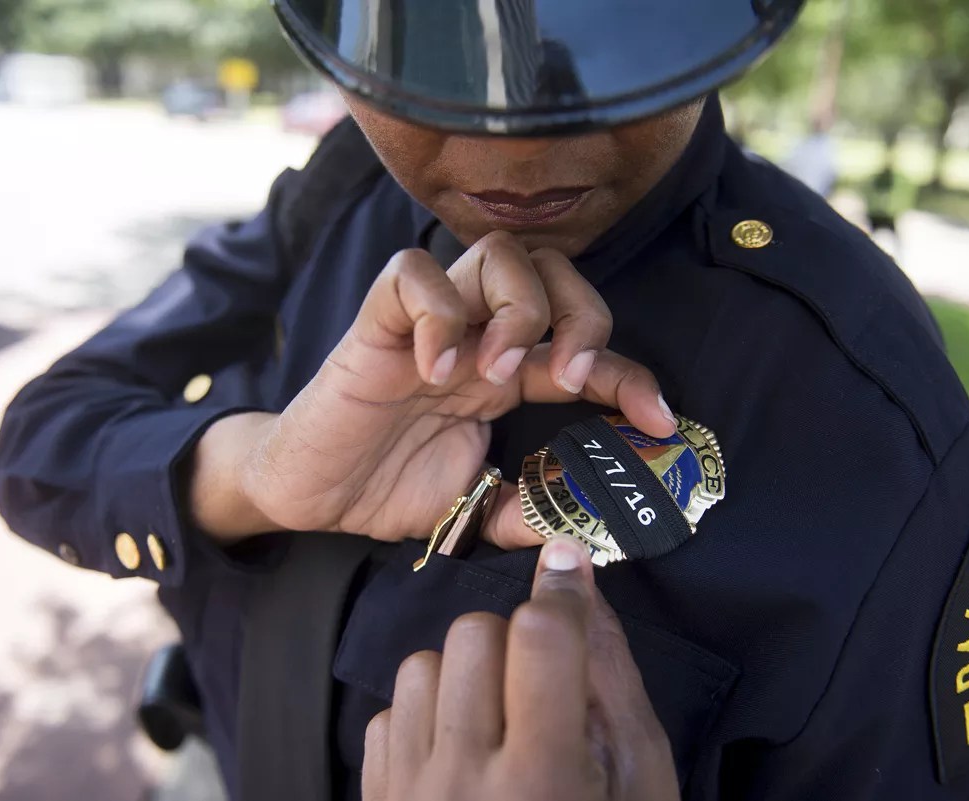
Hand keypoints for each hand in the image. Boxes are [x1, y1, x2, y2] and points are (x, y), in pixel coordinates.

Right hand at [192, 230, 675, 546]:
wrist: (308, 493)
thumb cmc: (386, 486)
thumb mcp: (474, 508)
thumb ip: (526, 511)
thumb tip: (584, 534)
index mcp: (506, 371)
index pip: (586, 345)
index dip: (630, 375)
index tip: (660, 422)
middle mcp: (478, 334)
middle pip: (554, 268)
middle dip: (582, 316)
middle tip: (567, 381)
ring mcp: (429, 324)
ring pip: (497, 253)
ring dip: (516, 309)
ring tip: (496, 373)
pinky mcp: (376, 323)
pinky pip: (413, 274)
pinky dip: (438, 313)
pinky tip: (438, 369)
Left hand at [362, 535, 679, 800]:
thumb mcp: (640, 787)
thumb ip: (615, 686)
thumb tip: (584, 588)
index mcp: (546, 779)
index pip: (540, 639)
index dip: (560, 590)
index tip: (570, 564)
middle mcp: (465, 781)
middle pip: (473, 635)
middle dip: (515, 644)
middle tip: (541, 691)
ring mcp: (409, 794)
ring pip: (422, 664)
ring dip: (464, 677)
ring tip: (496, 726)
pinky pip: (386, 712)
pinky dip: (423, 717)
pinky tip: (457, 757)